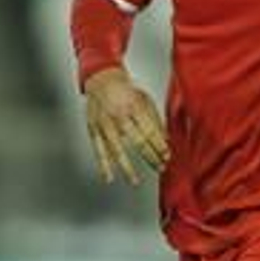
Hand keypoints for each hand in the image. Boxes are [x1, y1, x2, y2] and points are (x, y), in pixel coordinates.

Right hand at [83, 67, 168, 184]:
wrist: (101, 79)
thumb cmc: (125, 89)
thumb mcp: (144, 99)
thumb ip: (154, 120)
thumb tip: (164, 140)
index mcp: (134, 107)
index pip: (150, 132)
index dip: (159, 146)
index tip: (166, 156)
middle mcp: (118, 116)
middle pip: (136, 142)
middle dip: (150, 157)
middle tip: (159, 167)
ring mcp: (104, 124)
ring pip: (116, 150)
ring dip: (127, 168)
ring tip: (135, 181)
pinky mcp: (93, 129)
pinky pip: (99, 150)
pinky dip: (103, 165)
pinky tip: (108, 177)